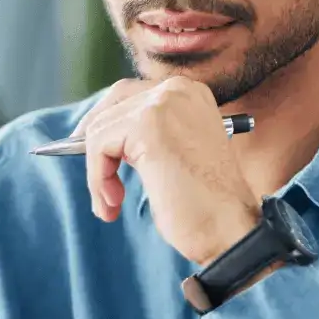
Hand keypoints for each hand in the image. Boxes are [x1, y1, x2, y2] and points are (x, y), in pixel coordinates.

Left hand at [73, 77, 261, 266]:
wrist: (229, 230)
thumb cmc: (204, 206)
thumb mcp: (172, 155)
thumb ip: (144, 135)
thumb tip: (92, 133)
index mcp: (190, 93)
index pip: (130, 94)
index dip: (105, 123)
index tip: (89, 151)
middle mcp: (179, 89)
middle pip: (112, 103)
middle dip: (95, 143)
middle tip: (97, 181)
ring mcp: (164, 103)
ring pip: (100, 128)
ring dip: (98, 173)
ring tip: (112, 204)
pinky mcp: (147, 124)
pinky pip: (97, 145)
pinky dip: (97, 178)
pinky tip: (114, 203)